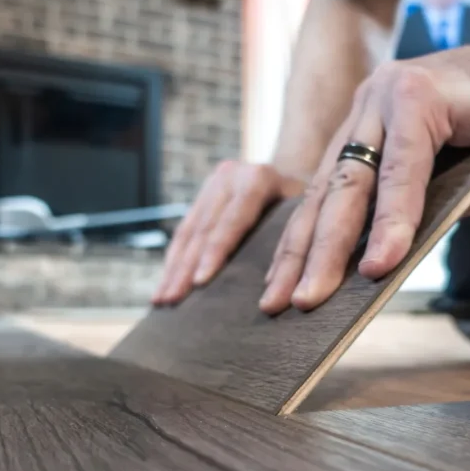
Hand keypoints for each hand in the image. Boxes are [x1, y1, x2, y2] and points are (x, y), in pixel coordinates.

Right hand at [153, 161, 306, 304]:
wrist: (294, 170)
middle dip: (184, 268)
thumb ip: (293, 242)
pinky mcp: (202, 195)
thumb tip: (288, 291)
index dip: (215, 252)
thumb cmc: (307, 205)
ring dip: (172, 268)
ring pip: (188, 231)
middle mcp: (230, 176)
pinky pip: (184, 231)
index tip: (200, 282)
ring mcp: (212, 184)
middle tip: (172, 300)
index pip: (232, 221)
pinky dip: (174, 260)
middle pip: (204, 229)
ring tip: (161, 299)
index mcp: (258, 179)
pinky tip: (165, 284)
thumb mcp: (308, 214)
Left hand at [257, 33, 469, 314]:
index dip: (298, 247)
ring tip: (316, 295)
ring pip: (354, 184)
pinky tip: (382, 261)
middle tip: (281, 306)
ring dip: (333, 247)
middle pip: (327, 195)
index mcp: (365, 130)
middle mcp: (366, 109)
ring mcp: (388, 95)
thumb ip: (409, 214)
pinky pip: (401, 169)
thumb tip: (372, 269)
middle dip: (301, 256)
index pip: (323, 196)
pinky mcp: (420, 93)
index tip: (277, 293)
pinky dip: (393, 220)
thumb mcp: (446, 187)